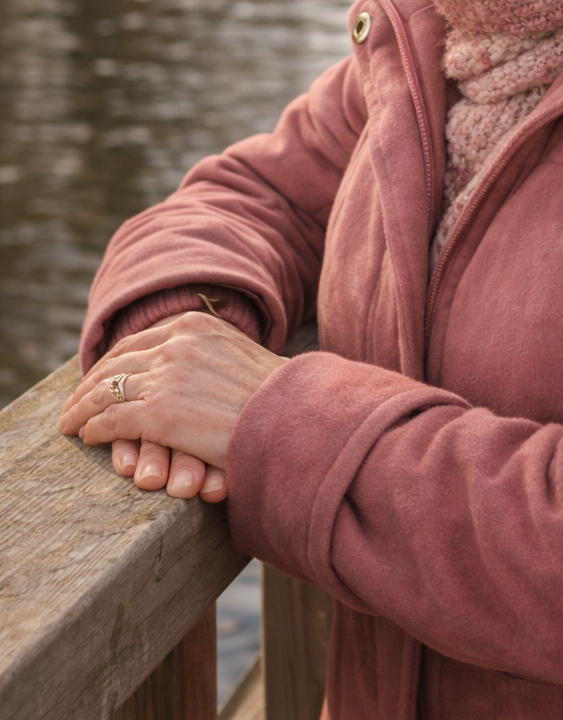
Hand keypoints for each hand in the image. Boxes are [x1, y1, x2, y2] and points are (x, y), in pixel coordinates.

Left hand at [58, 312, 285, 496]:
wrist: (293, 415)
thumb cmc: (274, 396)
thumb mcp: (238, 357)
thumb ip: (209, 356)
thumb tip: (196, 371)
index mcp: (193, 325)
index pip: (136, 340)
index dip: (110, 362)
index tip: (98, 378)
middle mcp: (175, 343)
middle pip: (115, 362)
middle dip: (89, 384)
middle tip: (74, 403)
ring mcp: (166, 375)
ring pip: (105, 390)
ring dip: (82, 408)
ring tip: (70, 422)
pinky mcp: (160, 412)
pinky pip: (111, 419)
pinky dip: (92, 429)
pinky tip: (85, 437)